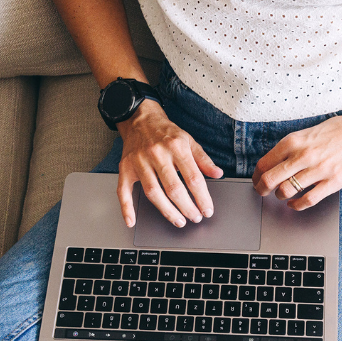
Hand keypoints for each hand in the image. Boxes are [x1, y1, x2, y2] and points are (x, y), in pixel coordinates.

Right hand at [115, 100, 223, 226]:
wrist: (140, 118)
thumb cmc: (166, 133)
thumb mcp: (189, 141)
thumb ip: (203, 160)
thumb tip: (218, 174)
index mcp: (176, 147)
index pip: (193, 178)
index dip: (202, 197)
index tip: (207, 210)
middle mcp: (157, 154)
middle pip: (173, 188)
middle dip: (186, 207)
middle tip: (195, 218)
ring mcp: (139, 162)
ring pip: (152, 192)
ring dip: (167, 211)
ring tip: (179, 221)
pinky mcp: (125, 168)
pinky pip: (123, 190)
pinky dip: (126, 207)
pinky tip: (132, 221)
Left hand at [252, 111, 341, 209]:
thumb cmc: (336, 130)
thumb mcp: (307, 132)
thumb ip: (290, 147)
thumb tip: (273, 163)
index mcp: (294, 141)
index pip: (264, 164)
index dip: (256, 176)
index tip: (257, 180)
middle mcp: (303, 156)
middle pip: (270, 180)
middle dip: (261, 189)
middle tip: (262, 192)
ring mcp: (318, 170)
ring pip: (286, 191)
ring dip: (280, 196)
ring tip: (282, 195)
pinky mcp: (332, 182)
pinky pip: (307, 200)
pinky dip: (296, 205)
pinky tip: (294, 203)